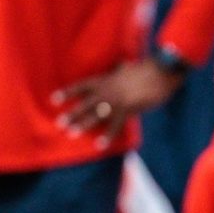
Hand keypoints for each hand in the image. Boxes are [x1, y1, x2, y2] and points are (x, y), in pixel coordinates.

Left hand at [54, 59, 177, 141]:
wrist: (159, 72)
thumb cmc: (147, 69)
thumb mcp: (129, 68)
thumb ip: (122, 70)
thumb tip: (122, 66)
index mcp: (106, 79)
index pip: (82, 86)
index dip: (68, 93)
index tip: (54, 100)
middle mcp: (108, 90)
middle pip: (86, 103)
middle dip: (72, 113)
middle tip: (59, 123)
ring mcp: (117, 101)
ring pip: (96, 115)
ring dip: (83, 125)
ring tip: (71, 134)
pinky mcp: (128, 110)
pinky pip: (116, 126)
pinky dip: (108, 136)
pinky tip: (99, 145)